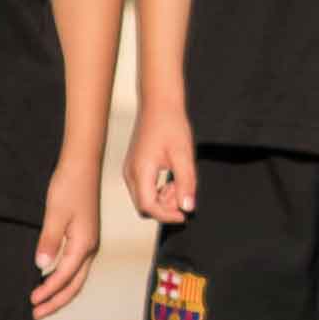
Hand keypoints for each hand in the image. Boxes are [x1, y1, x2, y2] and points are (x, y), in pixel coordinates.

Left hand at [34, 169, 101, 318]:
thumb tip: (41, 266)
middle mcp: (90, 247)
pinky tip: (50, 279)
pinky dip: (63, 279)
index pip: (64, 277)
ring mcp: (89, 243)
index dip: (48, 292)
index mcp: (84, 244)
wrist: (82, 165)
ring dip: (60, 292)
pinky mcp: (84, 237)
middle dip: (56, 301)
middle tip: (37, 314)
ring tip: (43, 303)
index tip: (31, 303)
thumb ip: (49, 241)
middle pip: (75, 284)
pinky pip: (75, 267)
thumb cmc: (69, 186)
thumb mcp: (55, 213)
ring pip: (76, 277)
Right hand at [124, 106, 197, 227]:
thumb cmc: (171, 125)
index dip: (167, 215)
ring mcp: (130, 170)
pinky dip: (158, 190)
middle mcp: (130, 173)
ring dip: (163, 199)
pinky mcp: (134, 167)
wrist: (159, 104)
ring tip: (179, 182)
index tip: (185, 215)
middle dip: (165, 207)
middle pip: (144, 206)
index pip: (148, 206)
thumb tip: (187, 208)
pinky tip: (172, 179)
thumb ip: (186, 183)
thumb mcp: (184, 154)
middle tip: (183, 192)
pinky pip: (144, 189)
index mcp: (140, 170)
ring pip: (144, 198)